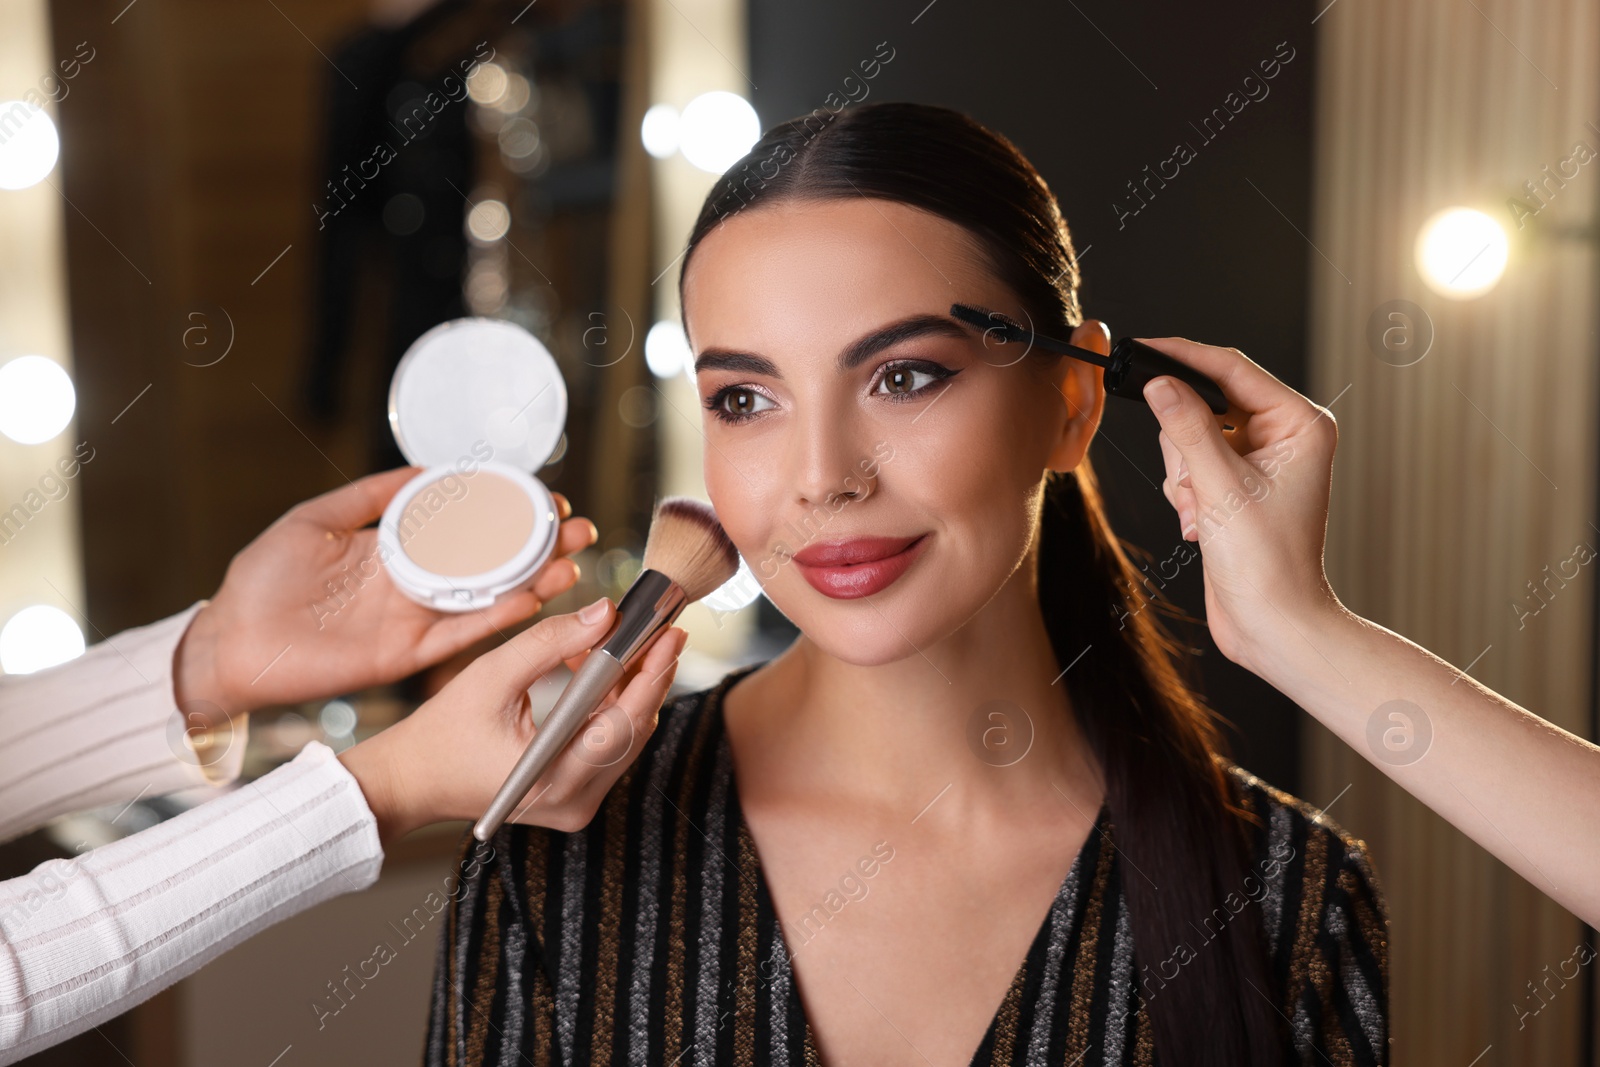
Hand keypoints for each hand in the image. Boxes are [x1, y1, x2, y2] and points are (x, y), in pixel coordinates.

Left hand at [173, 467, 597, 722]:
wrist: (230, 643)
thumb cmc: (260, 582)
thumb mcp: (313, 520)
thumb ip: (369, 496)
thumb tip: (422, 468)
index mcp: (395, 550)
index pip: (464, 528)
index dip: (505, 514)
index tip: (543, 497)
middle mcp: (413, 585)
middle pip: (489, 564)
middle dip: (537, 547)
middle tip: (577, 528)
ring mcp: (413, 620)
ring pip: (487, 600)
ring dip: (532, 582)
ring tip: (571, 561)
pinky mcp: (405, 655)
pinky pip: (460, 636)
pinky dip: (497, 618)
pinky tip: (531, 597)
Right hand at [338, 599, 687, 844]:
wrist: (416, 779)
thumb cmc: (445, 730)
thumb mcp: (493, 675)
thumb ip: (551, 643)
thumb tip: (606, 613)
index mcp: (554, 779)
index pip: (623, 723)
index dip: (652, 675)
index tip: (669, 633)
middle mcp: (575, 801)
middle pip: (635, 730)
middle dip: (649, 675)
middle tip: (660, 628)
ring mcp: (578, 803)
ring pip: (627, 737)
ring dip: (630, 688)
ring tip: (627, 641)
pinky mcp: (576, 795)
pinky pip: (610, 745)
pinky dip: (611, 706)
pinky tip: (602, 668)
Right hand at [1136, 339, 1346, 671]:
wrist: (1271, 622)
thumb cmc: (1267, 563)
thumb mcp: (1220, 487)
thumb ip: (1187, 428)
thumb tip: (1160, 383)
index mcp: (1299, 424)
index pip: (1232, 369)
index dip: (1185, 356)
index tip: (1145, 348)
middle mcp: (1282, 436)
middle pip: (1205, 403)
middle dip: (1186, 446)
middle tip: (1195, 485)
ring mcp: (1258, 461)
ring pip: (1190, 435)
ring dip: (1184, 476)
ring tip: (1202, 514)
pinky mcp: (1235, 485)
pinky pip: (1189, 464)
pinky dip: (1184, 493)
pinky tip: (1200, 524)